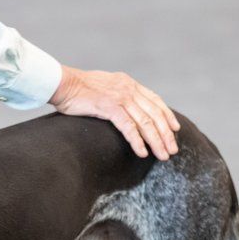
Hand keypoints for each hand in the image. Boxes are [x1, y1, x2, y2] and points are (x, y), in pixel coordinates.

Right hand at [49, 65, 179, 159]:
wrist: (62, 83)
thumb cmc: (79, 90)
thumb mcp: (105, 88)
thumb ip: (118, 97)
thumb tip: (126, 110)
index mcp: (129, 84)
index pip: (155, 101)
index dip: (167, 116)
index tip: (175, 130)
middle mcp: (128, 89)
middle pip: (154, 114)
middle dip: (166, 134)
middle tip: (173, 150)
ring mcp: (120, 97)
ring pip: (145, 122)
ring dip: (156, 141)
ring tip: (163, 155)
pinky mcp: (109, 107)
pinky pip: (128, 127)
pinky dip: (137, 141)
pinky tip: (142, 153)